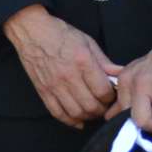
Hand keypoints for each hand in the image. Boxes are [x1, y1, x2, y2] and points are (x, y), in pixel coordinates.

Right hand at [2, 5, 121, 127]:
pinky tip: (78, 120)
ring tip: (92, 110)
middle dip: (102, 109)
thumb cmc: (60, 34)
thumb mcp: (87, 42)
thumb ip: (104, 61)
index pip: (103, 91)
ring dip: (88, 116)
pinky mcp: (43, 90)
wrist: (31, 31)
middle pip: (91, 106)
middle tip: (104, 105)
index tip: (112, 94)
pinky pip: (57, 112)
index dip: (112, 96)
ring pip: (76, 112)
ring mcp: (54, 84)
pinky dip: (70, 121)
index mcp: (82, 61)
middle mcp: (68, 75)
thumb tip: (120, 74)